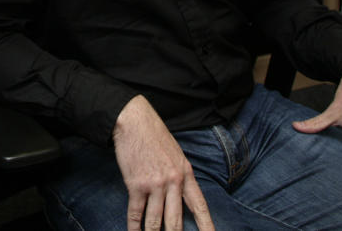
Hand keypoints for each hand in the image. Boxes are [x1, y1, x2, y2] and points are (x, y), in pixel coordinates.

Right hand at [112, 96, 214, 230]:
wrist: (134, 121)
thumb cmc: (154, 135)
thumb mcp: (176, 153)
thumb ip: (180, 175)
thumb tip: (180, 196)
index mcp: (185, 173)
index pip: (199, 206)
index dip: (207, 226)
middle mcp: (173, 182)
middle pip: (176, 221)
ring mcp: (154, 185)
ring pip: (156, 222)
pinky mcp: (136, 185)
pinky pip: (136, 213)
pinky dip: (134, 227)